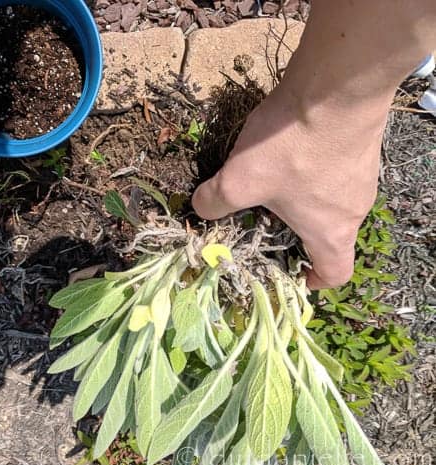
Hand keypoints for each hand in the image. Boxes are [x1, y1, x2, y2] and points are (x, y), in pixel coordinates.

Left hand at [192, 88, 383, 288]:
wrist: (336, 85)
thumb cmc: (291, 147)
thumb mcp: (239, 180)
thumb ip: (214, 202)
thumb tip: (201, 207)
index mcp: (331, 231)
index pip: (335, 272)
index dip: (313, 281)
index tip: (294, 274)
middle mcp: (355, 209)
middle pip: (330, 234)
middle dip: (298, 234)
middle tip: (266, 222)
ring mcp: (363, 175)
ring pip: (332, 200)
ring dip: (304, 199)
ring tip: (273, 182)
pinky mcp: (362, 145)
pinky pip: (336, 169)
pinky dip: (314, 170)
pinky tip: (289, 149)